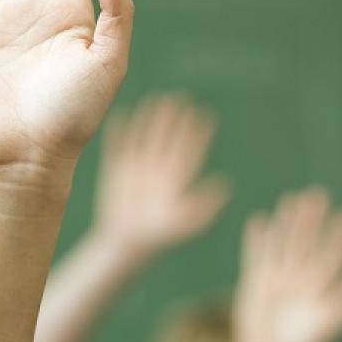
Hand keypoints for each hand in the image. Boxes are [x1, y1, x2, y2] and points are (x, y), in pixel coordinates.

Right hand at [92, 94, 229, 258]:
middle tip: (183, 97)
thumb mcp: (185, 223)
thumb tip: (225, 186)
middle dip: (175, 119)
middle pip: (169, 138)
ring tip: (156, 99)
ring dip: (151, 120)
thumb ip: (204, 205)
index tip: (206, 115)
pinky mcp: (116, 172)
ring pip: (146, 137)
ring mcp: (136, 169)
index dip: (198, 134)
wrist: (127, 244)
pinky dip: (119, 132)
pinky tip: (121, 114)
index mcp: (176, 180)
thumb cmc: (158, 236)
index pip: (190, 151)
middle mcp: (158, 170)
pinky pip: (118, 147)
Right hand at [231, 188, 341, 341]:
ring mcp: (278, 278)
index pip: (332, 256)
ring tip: (291, 199)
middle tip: (318, 194)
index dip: (340, 237)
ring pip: (284, 244)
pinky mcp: (256, 282)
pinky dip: (257, 240)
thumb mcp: (328, 326)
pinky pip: (256, 256)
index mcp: (321, 287)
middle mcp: (301, 278)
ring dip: (287, 223)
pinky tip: (260, 220)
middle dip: (312, 220)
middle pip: (307, 243)